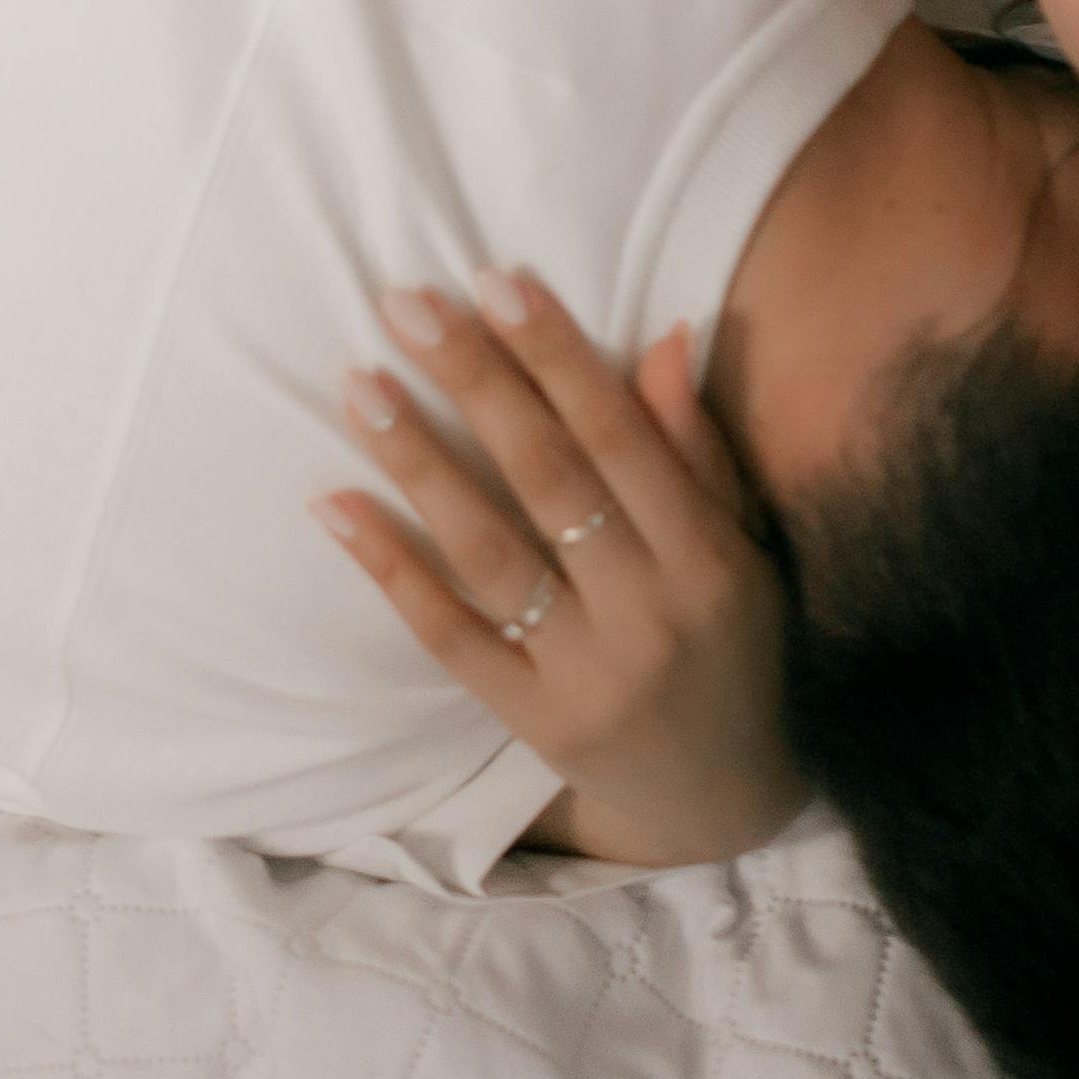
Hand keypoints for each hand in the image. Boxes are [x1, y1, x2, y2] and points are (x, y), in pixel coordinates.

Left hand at [321, 271, 799, 868]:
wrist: (722, 799)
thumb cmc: (734, 643)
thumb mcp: (742, 546)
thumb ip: (697, 449)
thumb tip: (664, 335)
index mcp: (709, 559)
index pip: (622, 437)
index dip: (557, 356)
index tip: (495, 280)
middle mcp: (649, 613)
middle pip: (548, 480)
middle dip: (476, 383)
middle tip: (406, 304)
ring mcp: (586, 673)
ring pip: (490, 552)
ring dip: (419, 463)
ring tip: (359, 384)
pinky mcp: (531, 719)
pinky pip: (449, 635)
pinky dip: (389, 568)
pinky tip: (336, 504)